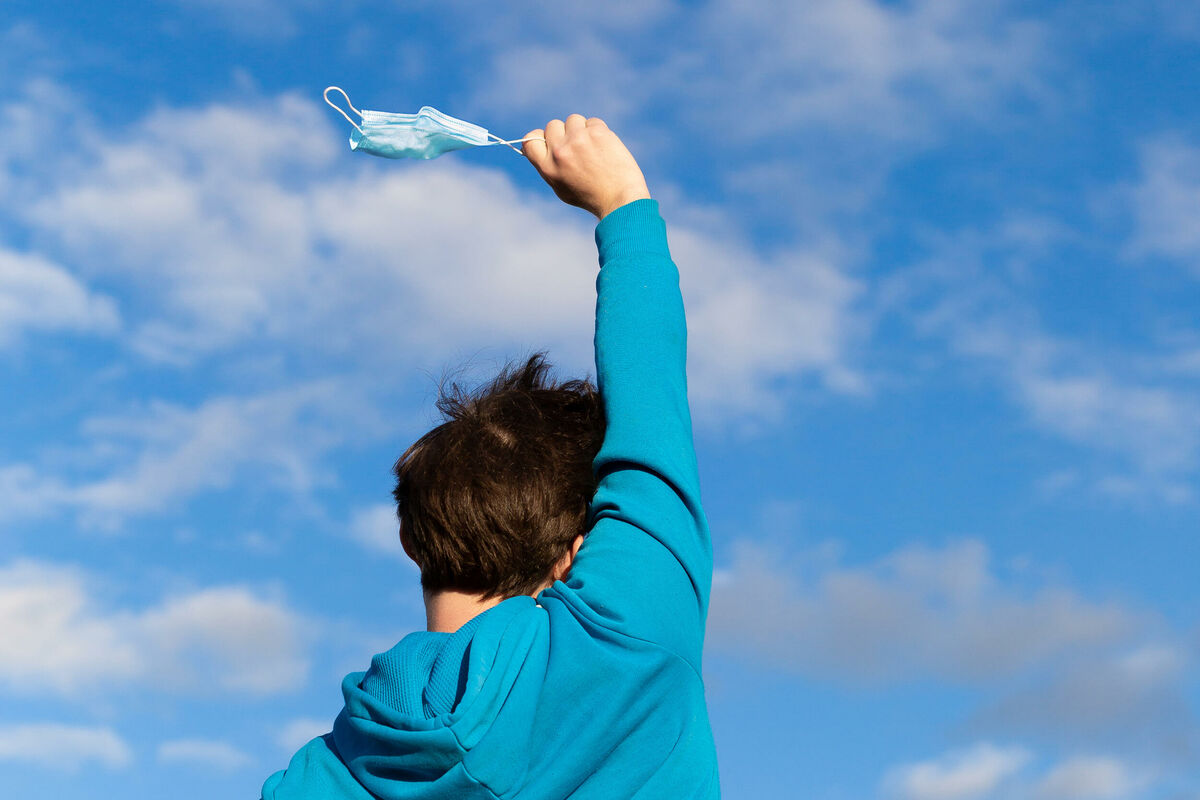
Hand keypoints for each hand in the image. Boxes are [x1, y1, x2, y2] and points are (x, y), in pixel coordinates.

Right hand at [522, 115, 650, 219]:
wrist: (619, 199)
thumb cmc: (590, 196)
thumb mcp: (561, 188)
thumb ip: (549, 166)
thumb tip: (542, 144)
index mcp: (547, 167)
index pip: (530, 139)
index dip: (540, 137)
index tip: (551, 142)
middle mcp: (560, 152)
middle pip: (553, 125)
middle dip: (564, 133)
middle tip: (578, 149)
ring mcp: (578, 140)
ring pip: (573, 120)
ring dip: (582, 130)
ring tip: (593, 148)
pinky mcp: (597, 133)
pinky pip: (593, 122)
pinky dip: (598, 131)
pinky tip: (604, 147)